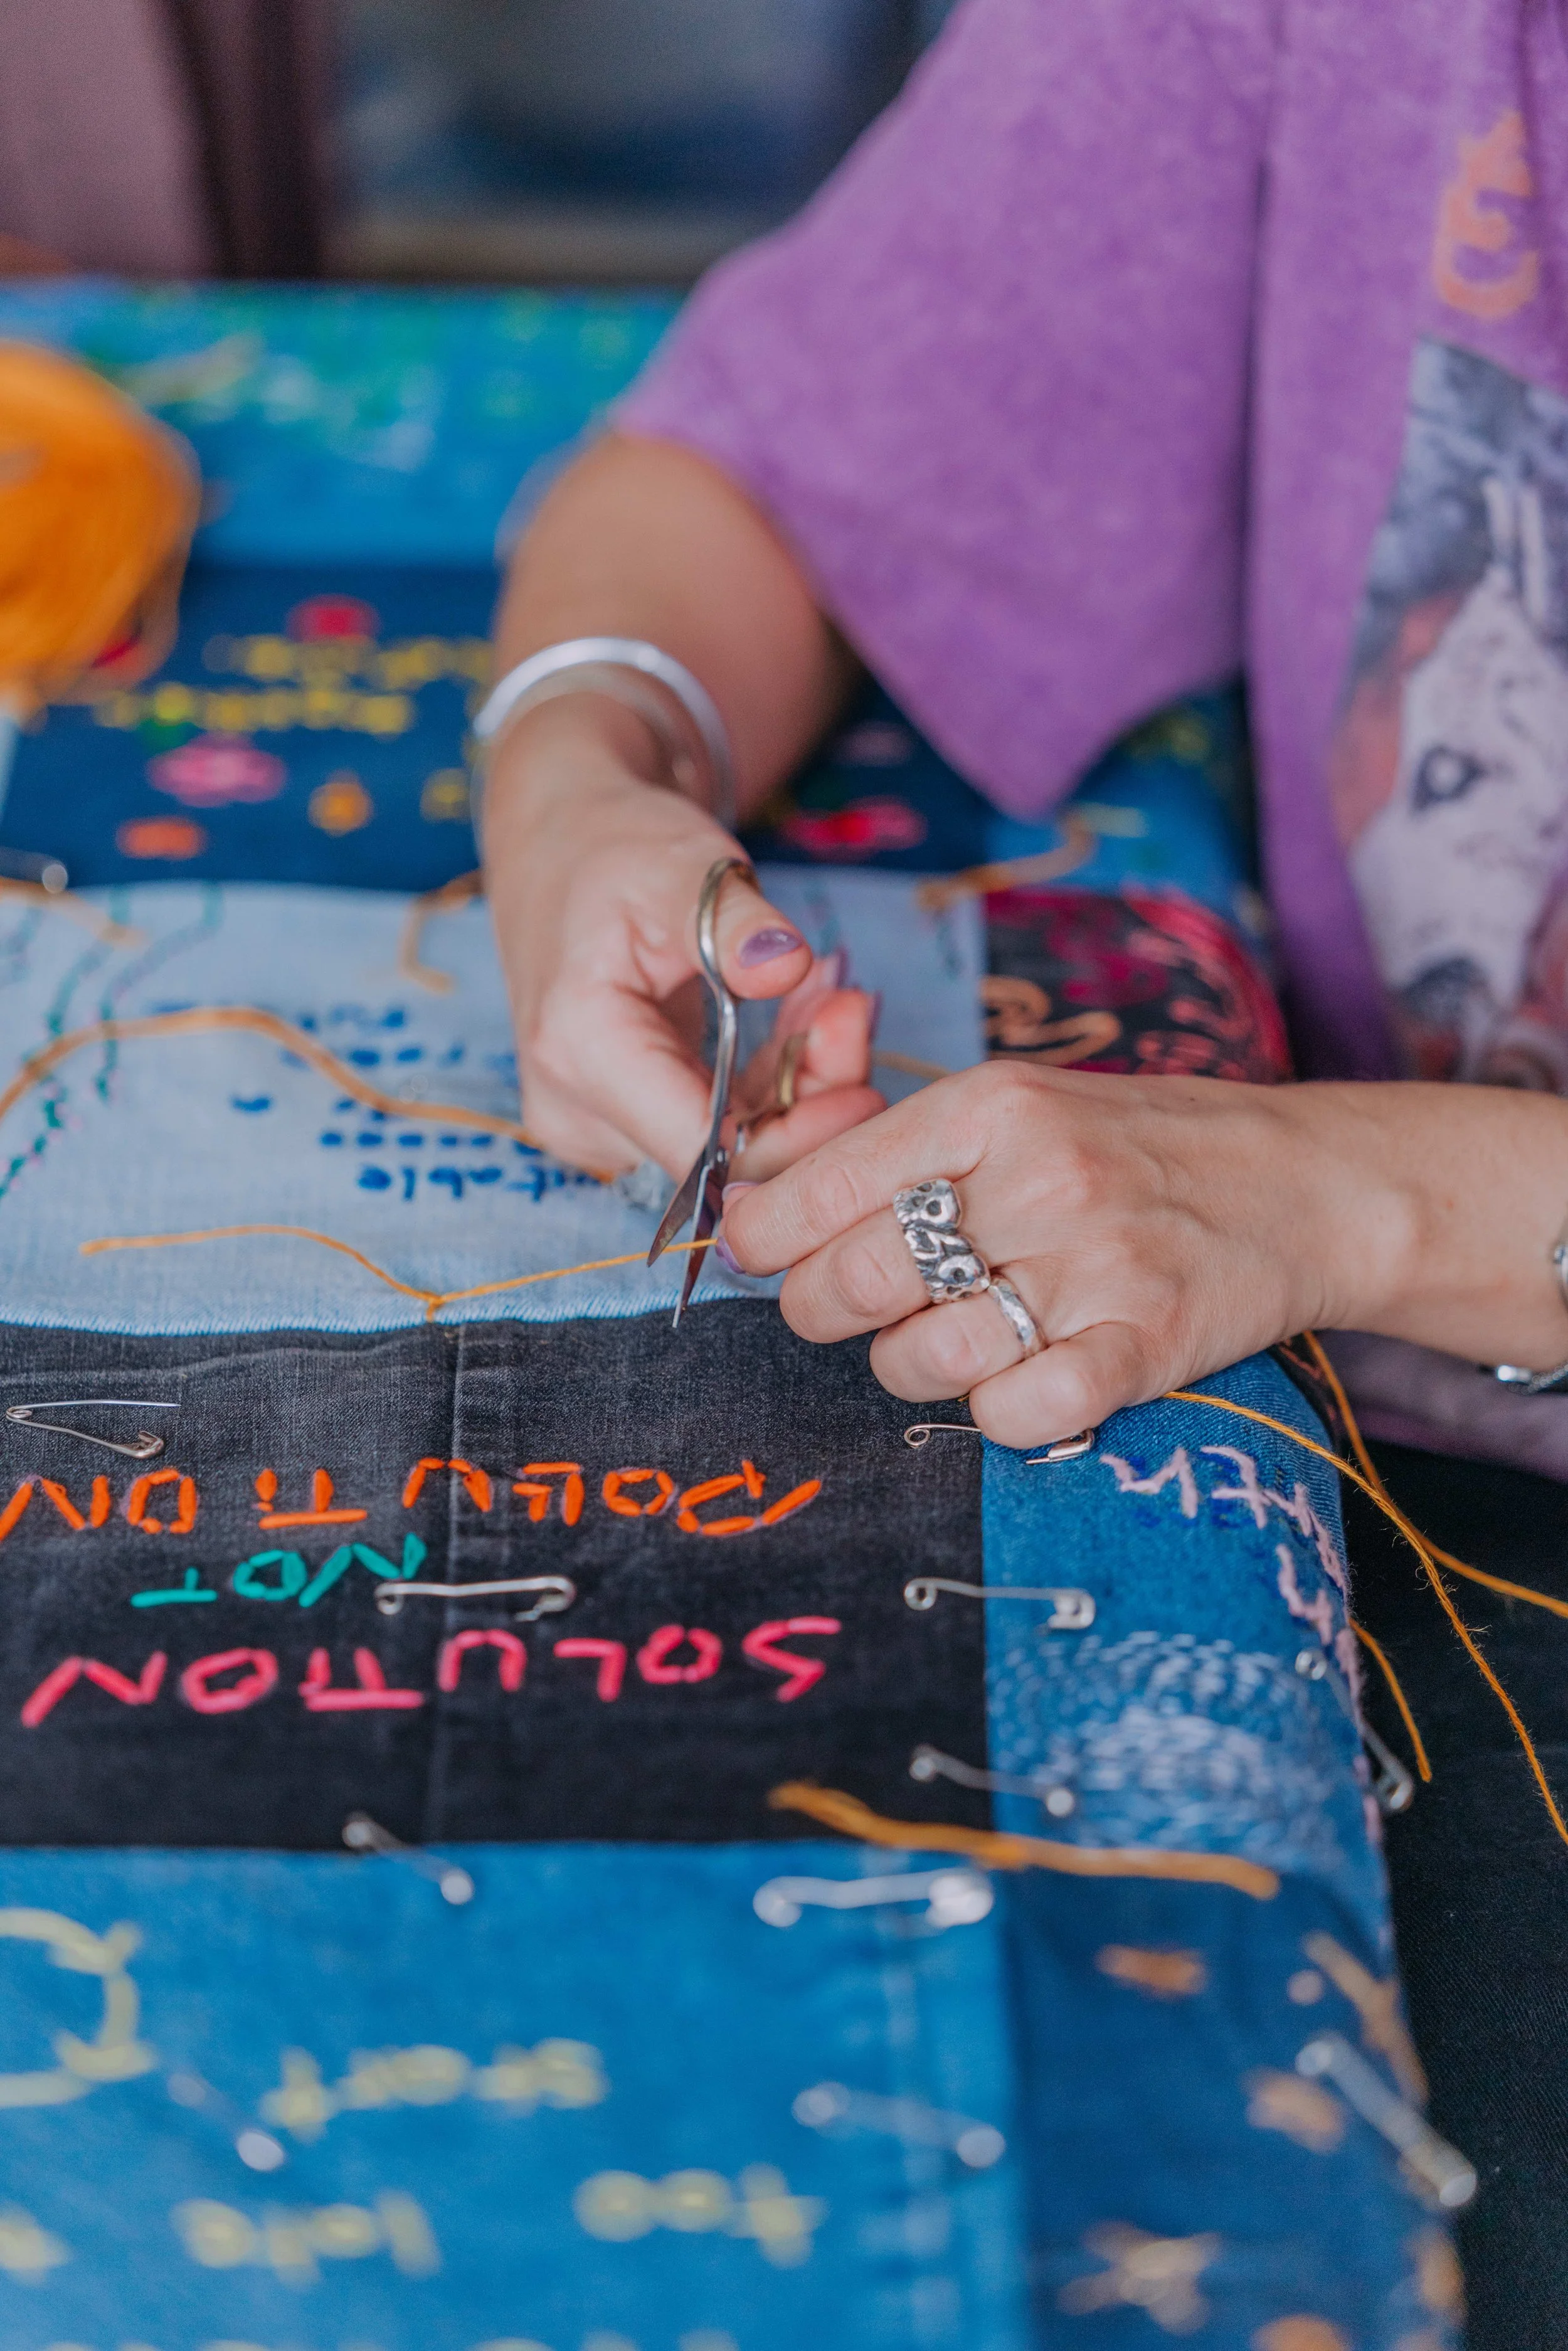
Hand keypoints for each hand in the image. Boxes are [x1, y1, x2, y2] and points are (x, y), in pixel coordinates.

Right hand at [484, 699, 882, 1178]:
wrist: (560, 842)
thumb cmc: (614, 846)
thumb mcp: (680, 867)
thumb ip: (735, 923)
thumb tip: (788, 963)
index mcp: (581, 1052)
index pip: (705, 1150)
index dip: (796, 1134)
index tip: (868, 1088)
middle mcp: (577, 1110)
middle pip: (725, 1155)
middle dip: (810, 1095)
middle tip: (855, 1008)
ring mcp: (598, 1122)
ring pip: (732, 1144)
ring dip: (799, 1079)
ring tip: (833, 996)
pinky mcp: (625, 1116)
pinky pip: (721, 1120)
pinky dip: (774, 1075)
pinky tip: (806, 1012)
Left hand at [719, 1060, 1366, 1447]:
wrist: (1309, 1185)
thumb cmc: (1137, 1148)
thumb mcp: (1016, 1109)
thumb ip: (890, 1149)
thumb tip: (748, 1203)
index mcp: (992, 1106)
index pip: (820, 1186)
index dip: (763, 1238)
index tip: (760, 1254)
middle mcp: (1041, 1178)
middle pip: (850, 1281)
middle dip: (822, 1311)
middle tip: (849, 1308)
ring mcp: (1096, 1264)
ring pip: (918, 1358)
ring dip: (910, 1366)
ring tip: (947, 1339)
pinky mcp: (1145, 1345)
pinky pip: (1015, 1413)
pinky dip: (997, 1414)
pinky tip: (1018, 1380)